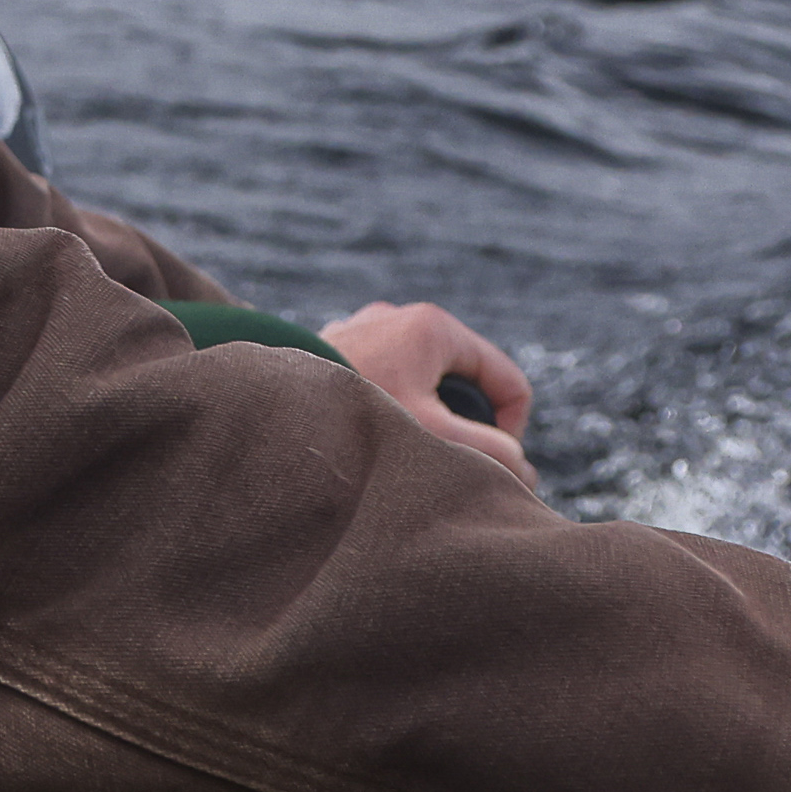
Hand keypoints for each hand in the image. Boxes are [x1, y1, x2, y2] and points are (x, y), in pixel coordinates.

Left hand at [319, 301, 530, 480]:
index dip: (511, 431)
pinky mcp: (335, 346)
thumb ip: (491, 455)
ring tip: (401, 452)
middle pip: (466, 383)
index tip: (488, 465)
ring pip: (424, 383)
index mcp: (434, 327)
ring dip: (425, 419)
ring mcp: (364, 329)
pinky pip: (386, 380)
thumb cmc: (352, 420)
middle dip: (464, 426)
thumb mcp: (436, 438)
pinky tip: (369, 440)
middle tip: (444, 463)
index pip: (507, 382)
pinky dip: (389, 408)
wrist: (266, 411)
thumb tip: (524, 473)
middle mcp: (400, 318)